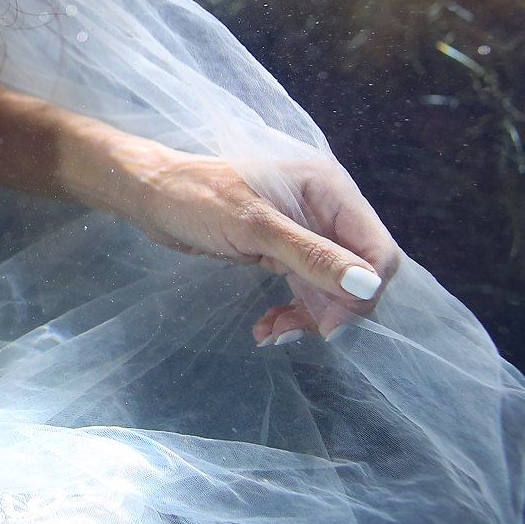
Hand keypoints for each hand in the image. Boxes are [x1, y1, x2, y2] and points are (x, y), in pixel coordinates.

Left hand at [70, 131, 400, 344]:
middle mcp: (324, 207)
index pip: (376, 249)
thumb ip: (312, 256)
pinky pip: (305, 288)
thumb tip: (368, 286)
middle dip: (333, 308)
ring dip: (310, 316)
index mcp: (328, 188)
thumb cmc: (195, 198)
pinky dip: (292, 311)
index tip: (331, 325)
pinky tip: (268, 328)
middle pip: (357, 272)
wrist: (148, 195)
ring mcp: (303, 230)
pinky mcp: (281, 249)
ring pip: (331, 286)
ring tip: (273, 334)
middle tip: (295, 334)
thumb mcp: (255, 229)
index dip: (363, 291)